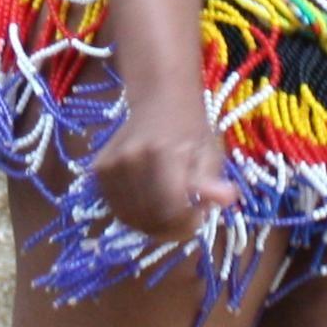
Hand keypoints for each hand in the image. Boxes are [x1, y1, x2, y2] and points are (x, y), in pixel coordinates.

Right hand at [90, 103, 237, 244]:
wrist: (158, 99)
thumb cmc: (190, 127)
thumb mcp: (210, 151)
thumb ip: (212, 180)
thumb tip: (228, 200)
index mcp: (162, 152)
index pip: (171, 209)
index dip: (187, 224)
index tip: (199, 218)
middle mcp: (131, 159)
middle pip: (149, 218)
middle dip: (171, 228)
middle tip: (186, 219)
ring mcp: (110, 165)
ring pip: (130, 218)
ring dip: (152, 225)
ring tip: (169, 212)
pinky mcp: (98, 170)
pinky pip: (116, 208)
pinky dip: (134, 215)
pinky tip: (150, 204)